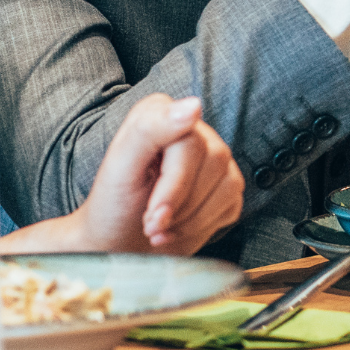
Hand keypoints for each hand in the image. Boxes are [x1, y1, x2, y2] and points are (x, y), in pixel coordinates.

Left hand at [0, 96, 242, 254]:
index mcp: (162, 113)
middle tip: (151, 223)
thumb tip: (193, 106)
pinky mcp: (225, 187)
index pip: (190, 141)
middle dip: (180, 203)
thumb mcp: (120, 167)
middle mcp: (193, 131)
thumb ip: (149, 129)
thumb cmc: (115, 205)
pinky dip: (203, 225)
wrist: (119, 244)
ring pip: (229, 183)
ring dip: (192, 218)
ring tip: (162, 227)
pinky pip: (234, 203)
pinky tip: (179, 228)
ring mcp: (213, 160)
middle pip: (214, 160)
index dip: (174, 184)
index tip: (153, 212)